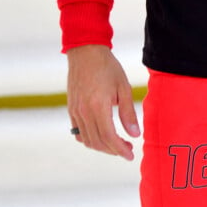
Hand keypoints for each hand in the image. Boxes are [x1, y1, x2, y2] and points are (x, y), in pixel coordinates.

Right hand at [67, 44, 139, 160]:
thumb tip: (135, 134)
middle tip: (127, 149)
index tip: (130, 155)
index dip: (120, 149)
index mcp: (98, 106)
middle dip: (113, 150)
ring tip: (116, 143)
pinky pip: (79, 132)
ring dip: (102, 146)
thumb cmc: (107, 67)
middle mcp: (84, 112)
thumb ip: (128, 113)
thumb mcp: (123, 87)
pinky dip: (90, 139)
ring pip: (87, 140)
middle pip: (98, 142)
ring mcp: (75, 111)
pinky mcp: (71, 109)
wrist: (86, 52)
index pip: (109, 137)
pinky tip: (101, 136)